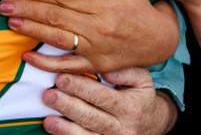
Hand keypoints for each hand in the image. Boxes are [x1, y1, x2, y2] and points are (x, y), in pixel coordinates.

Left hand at [0, 0, 178, 73]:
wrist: (159, 41)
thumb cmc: (137, 8)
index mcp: (102, 5)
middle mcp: (96, 28)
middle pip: (55, 17)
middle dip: (26, 10)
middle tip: (3, 6)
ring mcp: (95, 49)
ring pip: (56, 39)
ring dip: (30, 31)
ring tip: (10, 23)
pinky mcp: (95, 66)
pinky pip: (67, 66)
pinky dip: (45, 63)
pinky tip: (26, 56)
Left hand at [42, 68, 176, 134]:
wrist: (152, 123)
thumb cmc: (139, 95)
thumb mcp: (142, 80)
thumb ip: (126, 71)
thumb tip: (105, 71)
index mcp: (129, 107)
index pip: (101, 96)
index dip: (80, 87)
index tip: (60, 77)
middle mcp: (121, 127)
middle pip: (91, 117)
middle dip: (68, 106)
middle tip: (49, 95)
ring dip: (65, 128)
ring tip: (48, 120)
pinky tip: (55, 131)